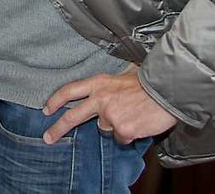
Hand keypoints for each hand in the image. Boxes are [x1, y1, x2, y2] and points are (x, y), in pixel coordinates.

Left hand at [41, 67, 176, 144]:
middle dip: (58, 128)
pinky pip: (121, 138)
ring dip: (116, 126)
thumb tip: (105, 89)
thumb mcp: (124, 75)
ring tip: (132, 114)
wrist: (168, 91)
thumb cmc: (149, 82)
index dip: (56, 100)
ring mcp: (110, 116)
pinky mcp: (122, 130)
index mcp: (100, 83)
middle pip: (72, 116)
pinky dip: (129, 134)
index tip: (47, 109)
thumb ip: (110, 85)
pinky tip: (139, 122)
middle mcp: (100, 99)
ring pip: (105, 129)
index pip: (70, 90)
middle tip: (48, 137)